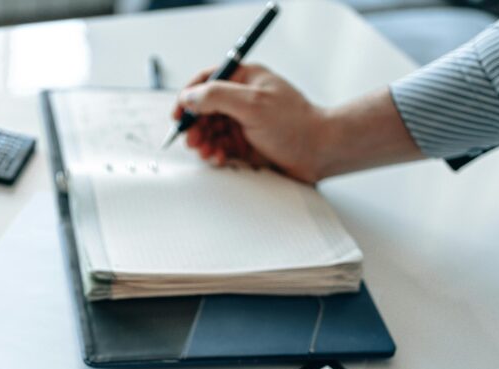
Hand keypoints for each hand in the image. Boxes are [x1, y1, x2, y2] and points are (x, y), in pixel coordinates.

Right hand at [174, 64, 327, 182]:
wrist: (320, 153)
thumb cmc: (296, 125)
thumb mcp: (253, 104)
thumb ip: (217, 97)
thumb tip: (189, 97)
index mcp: (246, 79)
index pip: (208, 80)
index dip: (189, 96)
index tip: (178, 113)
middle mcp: (244, 99)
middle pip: (205, 108)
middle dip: (196, 125)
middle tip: (192, 139)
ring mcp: (245, 122)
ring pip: (211, 130)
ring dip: (204, 142)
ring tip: (206, 152)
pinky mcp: (247, 144)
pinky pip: (222, 147)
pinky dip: (216, 153)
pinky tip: (219, 159)